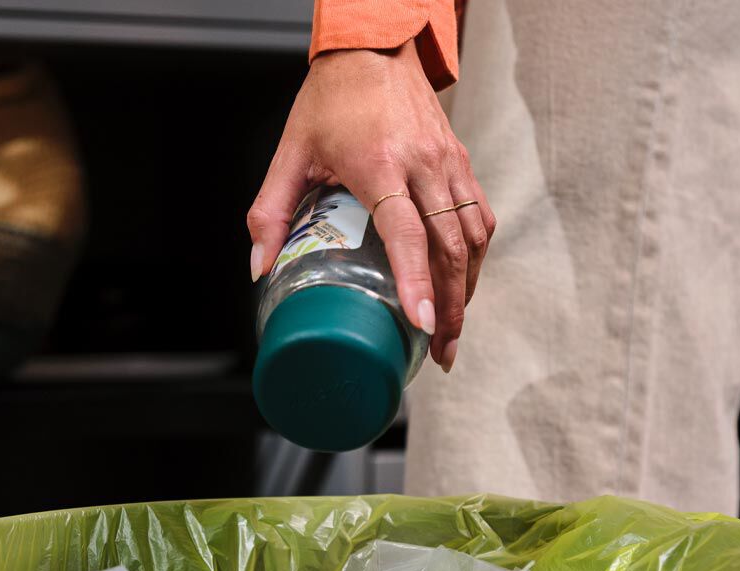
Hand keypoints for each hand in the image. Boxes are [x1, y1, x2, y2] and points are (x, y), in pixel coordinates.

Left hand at [246, 42, 495, 371]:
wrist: (374, 50)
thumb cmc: (330, 100)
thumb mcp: (290, 151)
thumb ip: (270, 211)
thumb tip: (260, 267)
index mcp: (379, 163)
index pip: (406, 232)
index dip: (416, 281)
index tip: (423, 322)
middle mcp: (423, 165)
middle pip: (450, 247)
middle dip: (450, 307)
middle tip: (442, 352)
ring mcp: (449, 164)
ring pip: (473, 238)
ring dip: (468, 289)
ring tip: (451, 332)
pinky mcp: (462, 163)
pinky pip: (479, 218)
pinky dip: (475, 258)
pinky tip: (463, 285)